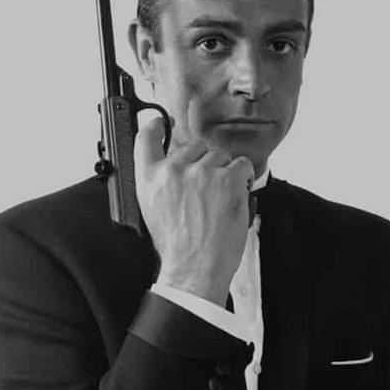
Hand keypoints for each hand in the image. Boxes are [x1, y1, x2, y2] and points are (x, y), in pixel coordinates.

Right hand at [134, 117, 254, 306]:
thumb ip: (159, 181)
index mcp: (149, 178)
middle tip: (205, 190)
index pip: (146, 139)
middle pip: (194, 146)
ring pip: (221, 155)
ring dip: (225, 173)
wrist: (195, 266)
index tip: (162, 123)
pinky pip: (241, 165)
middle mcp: (173, 170)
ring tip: (218, 200)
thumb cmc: (177, 244)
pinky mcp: (227, 178)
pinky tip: (233, 199)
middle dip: (203, 162)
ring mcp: (201, 172)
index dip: (156, 127)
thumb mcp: (152, 209)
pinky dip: (242, 180)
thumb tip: (174, 165)